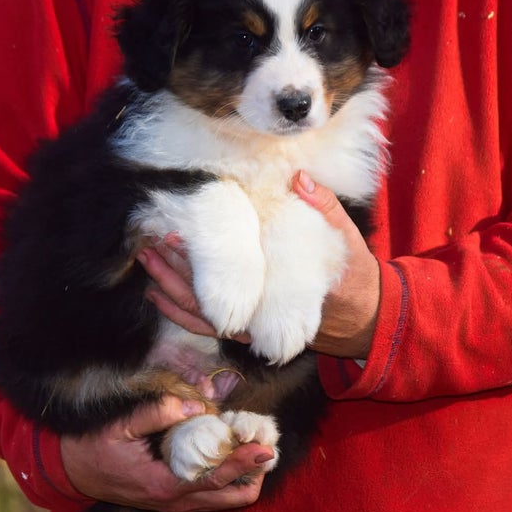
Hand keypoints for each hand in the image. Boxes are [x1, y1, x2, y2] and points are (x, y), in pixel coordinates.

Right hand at [60, 396, 272, 511]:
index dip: (242, 463)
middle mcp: (175, 500)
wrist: (73, 474)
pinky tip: (234, 456)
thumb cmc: (94, 448)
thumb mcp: (120, 426)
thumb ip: (156, 413)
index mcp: (164, 484)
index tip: (264, 448)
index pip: (214, 477)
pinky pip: (211, 495)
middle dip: (253, 475)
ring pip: (224, 500)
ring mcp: (175, 503)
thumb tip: (193, 405)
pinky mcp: (174, 500)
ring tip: (255, 450)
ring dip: (244, 478)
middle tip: (266, 447)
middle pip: (230, 496)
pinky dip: (229, 480)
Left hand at [139, 171, 379, 360]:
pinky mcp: (245, 333)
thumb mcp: (348, 238)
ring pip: (201, 315)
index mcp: (284, 289)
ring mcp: (251, 329)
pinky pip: (205, 326)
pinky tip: (156, 292)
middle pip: (206, 298)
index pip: (234, 276)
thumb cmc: (355, 276)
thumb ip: (325, 207)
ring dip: (170, 288)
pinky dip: (179, 311)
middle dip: (176, 269)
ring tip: (146, 259)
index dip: (201, 259)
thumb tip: (300, 178)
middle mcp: (261, 316)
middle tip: (151, 241)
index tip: (178, 234)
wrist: (364, 320)